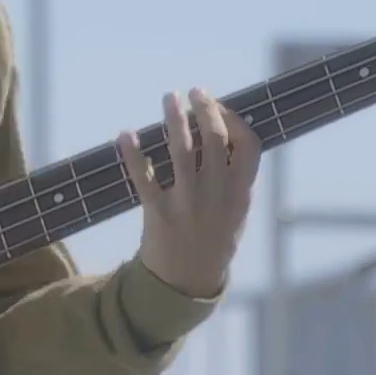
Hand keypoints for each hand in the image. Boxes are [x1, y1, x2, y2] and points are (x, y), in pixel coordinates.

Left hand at [118, 87, 261, 298]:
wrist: (187, 283)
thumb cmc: (213, 238)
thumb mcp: (236, 211)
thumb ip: (233, 177)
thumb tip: (221, 130)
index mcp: (240, 193)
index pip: (249, 145)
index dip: (235, 119)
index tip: (218, 106)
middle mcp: (217, 195)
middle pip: (214, 139)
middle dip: (204, 109)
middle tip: (193, 92)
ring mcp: (188, 204)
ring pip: (181, 150)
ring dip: (174, 119)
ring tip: (169, 99)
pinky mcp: (158, 214)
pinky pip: (143, 178)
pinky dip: (133, 153)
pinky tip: (126, 134)